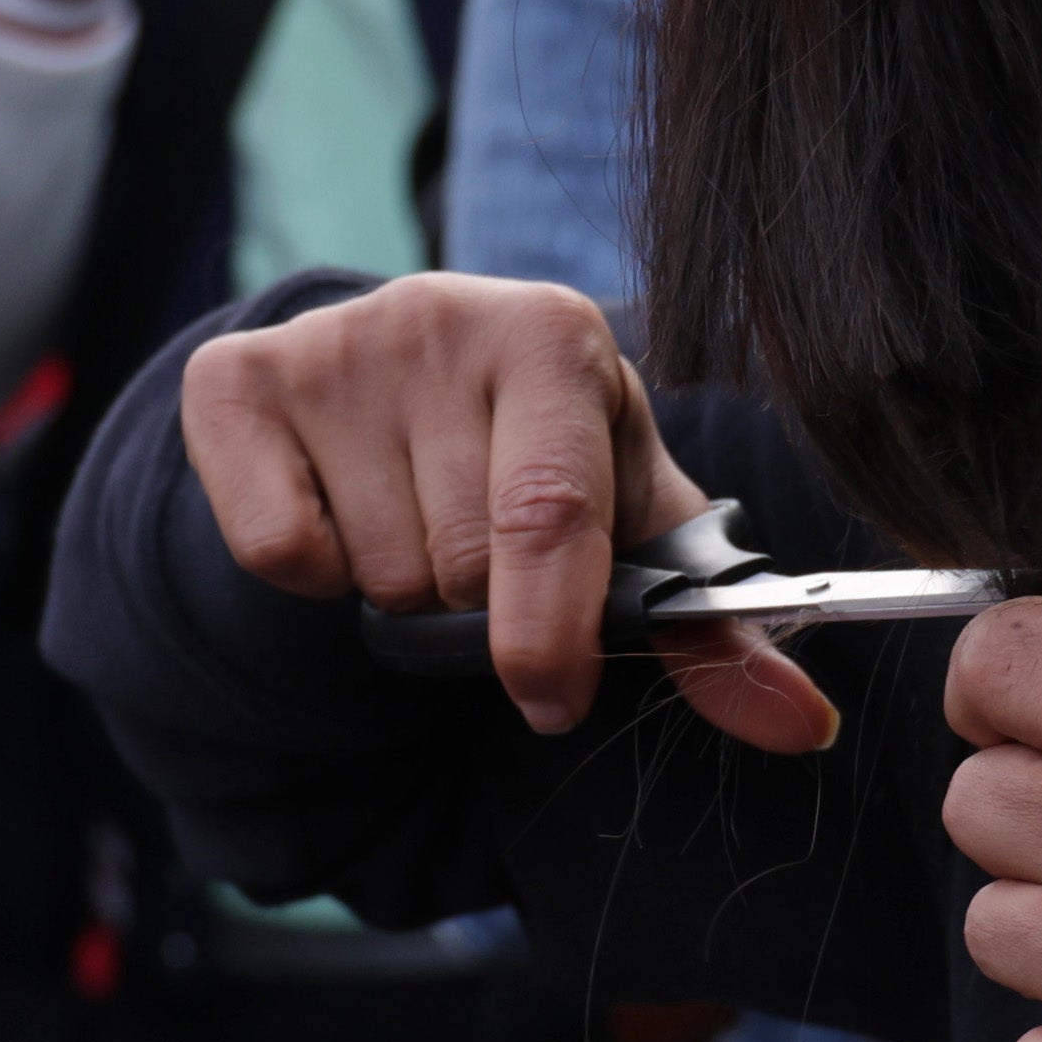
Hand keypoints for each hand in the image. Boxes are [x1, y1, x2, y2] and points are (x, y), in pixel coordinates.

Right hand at [171, 271, 840, 750]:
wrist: (405, 371)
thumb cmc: (542, 457)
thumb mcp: (631, 522)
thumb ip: (712, 631)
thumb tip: (806, 725)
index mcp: (558, 338)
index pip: (548, 514)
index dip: (549, 631)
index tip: (552, 697)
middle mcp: (443, 316)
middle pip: (457, 564)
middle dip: (476, 606)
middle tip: (481, 555)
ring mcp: (335, 342)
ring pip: (372, 570)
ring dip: (398, 589)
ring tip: (414, 517)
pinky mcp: (235, 377)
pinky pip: (278, 552)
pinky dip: (311, 575)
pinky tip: (343, 512)